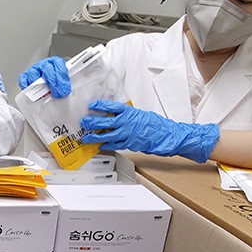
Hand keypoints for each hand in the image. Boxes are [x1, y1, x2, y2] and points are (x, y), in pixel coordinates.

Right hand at [17, 56, 70, 96]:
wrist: (50, 86)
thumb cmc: (58, 84)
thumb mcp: (64, 83)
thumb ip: (65, 87)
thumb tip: (64, 93)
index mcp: (56, 63)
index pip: (59, 66)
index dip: (62, 79)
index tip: (64, 90)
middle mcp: (45, 64)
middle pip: (47, 69)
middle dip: (52, 82)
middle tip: (56, 93)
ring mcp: (34, 70)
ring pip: (33, 73)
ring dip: (38, 84)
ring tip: (43, 94)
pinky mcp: (25, 76)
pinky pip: (23, 79)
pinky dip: (25, 86)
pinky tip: (30, 92)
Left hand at [80, 99, 219, 162]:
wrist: (168, 135)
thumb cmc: (155, 124)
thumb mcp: (140, 114)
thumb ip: (127, 115)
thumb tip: (115, 114)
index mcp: (130, 112)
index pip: (112, 106)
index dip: (100, 105)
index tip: (92, 104)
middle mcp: (127, 122)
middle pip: (106, 121)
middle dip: (93, 121)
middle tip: (84, 122)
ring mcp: (128, 134)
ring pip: (107, 135)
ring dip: (95, 136)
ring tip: (86, 137)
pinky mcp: (130, 144)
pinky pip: (115, 145)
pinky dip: (107, 146)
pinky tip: (100, 146)